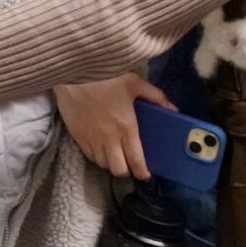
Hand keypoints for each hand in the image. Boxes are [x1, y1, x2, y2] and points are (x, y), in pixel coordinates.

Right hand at [55, 73, 174, 178]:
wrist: (73, 72)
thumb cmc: (104, 76)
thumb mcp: (134, 82)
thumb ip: (155, 96)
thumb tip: (173, 108)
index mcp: (126, 127)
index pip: (136, 160)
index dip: (142, 172)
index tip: (146, 174)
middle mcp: (109, 138)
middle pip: (118, 169)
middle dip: (126, 170)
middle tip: (129, 164)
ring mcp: (91, 138)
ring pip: (103, 164)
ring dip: (110, 163)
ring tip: (115, 155)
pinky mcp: (77, 135)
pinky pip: (89, 155)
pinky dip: (96, 156)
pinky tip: (100, 148)